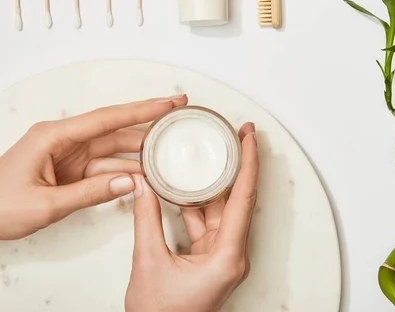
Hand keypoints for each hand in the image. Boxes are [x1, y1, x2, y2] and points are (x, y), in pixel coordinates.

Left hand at [0, 95, 187, 239]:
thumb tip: (128, 182)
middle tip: (177, 115)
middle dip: (148, 123)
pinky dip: (125, 171)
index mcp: (53, 137)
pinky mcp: (71, 170)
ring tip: (168, 150)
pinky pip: (105, 166)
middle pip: (115, 129)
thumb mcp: (46, 204)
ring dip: (139, 153)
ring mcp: (69, 155)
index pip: (107, 118)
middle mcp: (64, 141)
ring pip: (114, 149)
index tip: (166, 103)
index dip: (141, 110)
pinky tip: (144, 174)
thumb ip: (89, 193)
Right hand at [125, 123, 258, 311]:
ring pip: (222, 209)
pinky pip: (208, 221)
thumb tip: (142, 186)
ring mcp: (223, 255)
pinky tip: (188, 184)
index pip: (244, 199)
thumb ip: (146, 220)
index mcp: (228, 256)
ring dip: (218, 182)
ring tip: (215, 151)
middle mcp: (232, 253)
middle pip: (240, 199)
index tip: (250, 138)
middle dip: (240, 164)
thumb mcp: (149, 263)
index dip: (249, 164)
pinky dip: (198, 202)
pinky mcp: (211, 256)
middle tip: (239, 133)